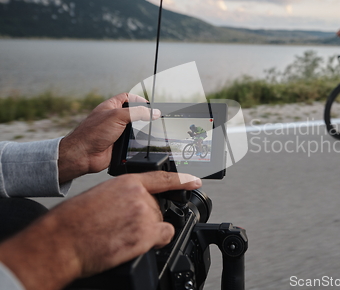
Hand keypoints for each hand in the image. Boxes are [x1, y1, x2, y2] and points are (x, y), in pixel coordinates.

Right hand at [0, 171, 201, 289]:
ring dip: (146, 231)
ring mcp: (143, 215)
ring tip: (121, 235)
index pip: (162, 179)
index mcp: (127, 182)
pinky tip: (137, 243)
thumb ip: (122, 195)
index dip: (182, 180)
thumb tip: (131, 204)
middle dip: (144, 218)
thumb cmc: (73, 220)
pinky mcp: (144, 235)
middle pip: (157, 208)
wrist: (62, 241)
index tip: (195, 181)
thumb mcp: (100, 194)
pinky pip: (163, 236)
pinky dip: (155, 240)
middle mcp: (139, 196)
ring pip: (159, 223)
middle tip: (121, 226)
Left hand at [58, 93, 159, 182]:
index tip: (150, 105)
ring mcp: (115, 132)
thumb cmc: (92, 133)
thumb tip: (154, 112)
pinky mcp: (117, 145)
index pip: (127, 98)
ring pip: (133, 129)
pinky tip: (141, 144)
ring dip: (140, 132)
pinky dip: (136, 144)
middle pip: (132, 114)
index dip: (138, 99)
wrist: (83, 155)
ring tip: (149, 132)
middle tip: (153, 119)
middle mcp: (112, 118)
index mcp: (110, 107)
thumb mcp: (118, 116)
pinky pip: (131, 143)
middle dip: (142, 116)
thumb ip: (138, 113)